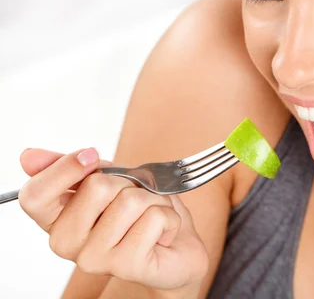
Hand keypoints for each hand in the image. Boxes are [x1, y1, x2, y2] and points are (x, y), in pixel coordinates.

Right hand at [18, 148, 208, 291]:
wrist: (176, 248)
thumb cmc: (141, 213)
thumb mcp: (110, 180)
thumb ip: (76, 168)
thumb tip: (29, 157)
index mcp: (55, 220)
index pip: (35, 195)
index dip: (63, 169)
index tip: (91, 156)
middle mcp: (67, 243)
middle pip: (96, 186)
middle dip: (130, 183)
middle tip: (136, 201)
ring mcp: (94, 258)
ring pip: (130, 200)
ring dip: (154, 200)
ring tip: (151, 218)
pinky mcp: (126, 265)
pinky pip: (154, 217)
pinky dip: (169, 217)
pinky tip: (163, 233)